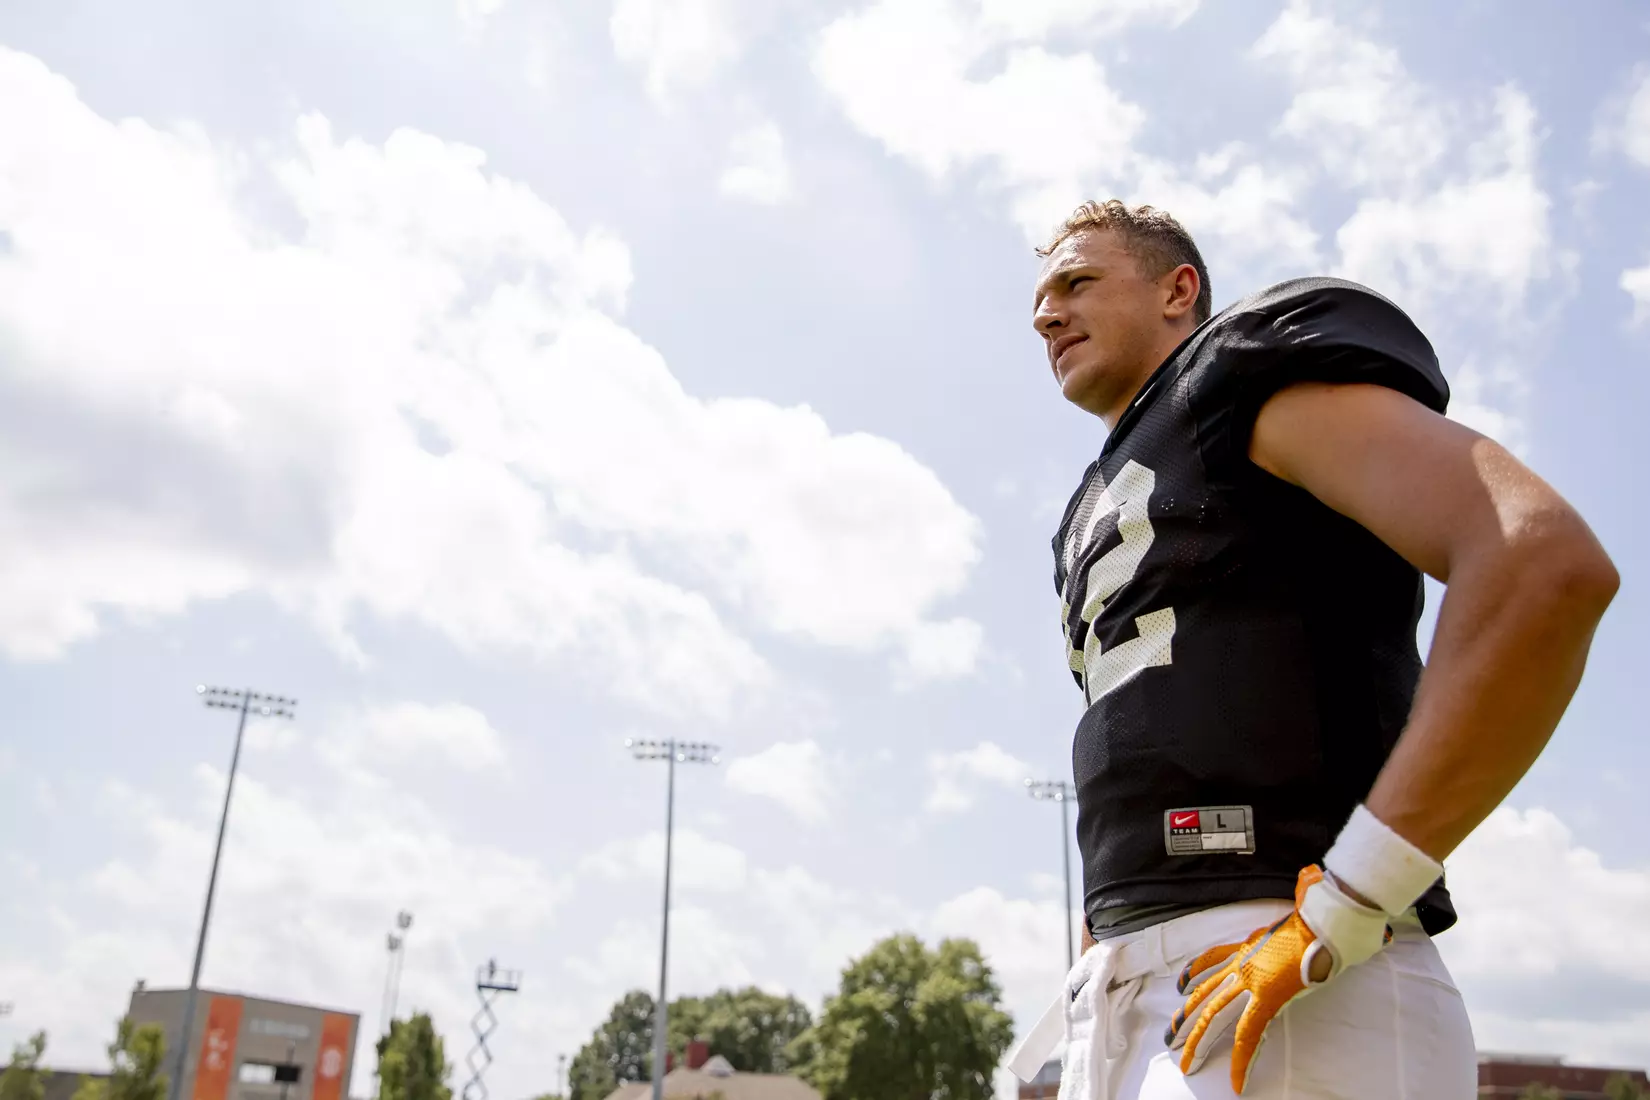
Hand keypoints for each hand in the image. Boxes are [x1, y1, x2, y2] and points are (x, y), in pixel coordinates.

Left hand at [1163, 866, 1391, 1093]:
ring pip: (1213, 1015)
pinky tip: (1236, 1079)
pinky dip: (1242, 1058)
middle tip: (1169, 1040)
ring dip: (1197, 1041)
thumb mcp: (1297, 906)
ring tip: (1184, 1062)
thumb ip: (1296, 899)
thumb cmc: (1318, 913)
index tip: (1181, 985)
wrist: (1326, 917)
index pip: (1210, 959)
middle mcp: (1241, 964)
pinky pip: (1248, 1034)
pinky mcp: (1266, 997)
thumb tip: (1308, 882)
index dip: (1193, 972)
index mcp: (1247, 947)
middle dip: (1184, 1020)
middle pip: (1203, 995)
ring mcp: (1250, 980)